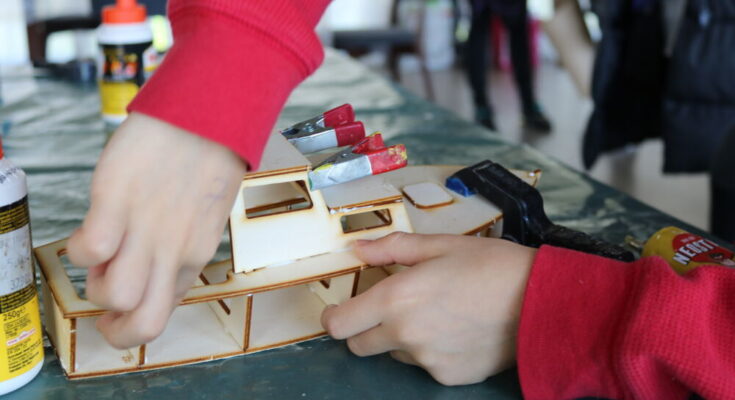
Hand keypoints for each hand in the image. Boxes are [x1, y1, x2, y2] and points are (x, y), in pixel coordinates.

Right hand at [67, 112, 245, 348]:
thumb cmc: (205, 159)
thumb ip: (178, 244)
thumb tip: (143, 265)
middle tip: (103, 298)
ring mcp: (148, 228)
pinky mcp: (119, 199)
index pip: (164, 313)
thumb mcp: (201, 214)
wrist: (209, 112)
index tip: (122, 301)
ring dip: (95, 284)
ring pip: (115, 295)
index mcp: (194, 255)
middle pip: (145, 324)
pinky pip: (90, 250)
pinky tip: (91, 223)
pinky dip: (79, 247)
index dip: (134, 317)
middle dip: (115, 330)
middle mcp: (175, 252)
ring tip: (100, 251)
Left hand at [321, 232, 535, 385]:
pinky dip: (431, 351)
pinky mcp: (448, 377)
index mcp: (397, 299)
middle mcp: (406, 335)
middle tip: (389, 308)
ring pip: (394, 353)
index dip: (333, 317)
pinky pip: (425, 365)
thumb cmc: (491, 265)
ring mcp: (427, 361)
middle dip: (364, 328)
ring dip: (401, 337)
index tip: (340, 309)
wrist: (542, 303)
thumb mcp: (440, 245)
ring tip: (436, 313)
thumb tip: (357, 248)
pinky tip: (456, 330)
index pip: (339, 325)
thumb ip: (392, 248)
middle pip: (359, 346)